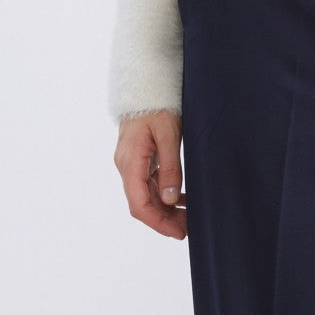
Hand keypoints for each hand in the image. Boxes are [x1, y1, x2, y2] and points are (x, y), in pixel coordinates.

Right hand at [114, 109, 186, 239]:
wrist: (146, 82)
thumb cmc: (157, 103)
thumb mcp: (168, 133)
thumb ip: (170, 167)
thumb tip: (170, 200)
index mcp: (130, 161)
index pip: (139, 204)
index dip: (158, 223)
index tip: (178, 233)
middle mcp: (126, 165)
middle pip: (142, 203)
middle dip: (164, 219)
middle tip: (188, 228)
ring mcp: (131, 162)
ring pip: (145, 195)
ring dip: (164, 208)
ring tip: (188, 215)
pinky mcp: (138, 157)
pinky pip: (148, 183)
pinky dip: (163, 193)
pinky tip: (180, 197)